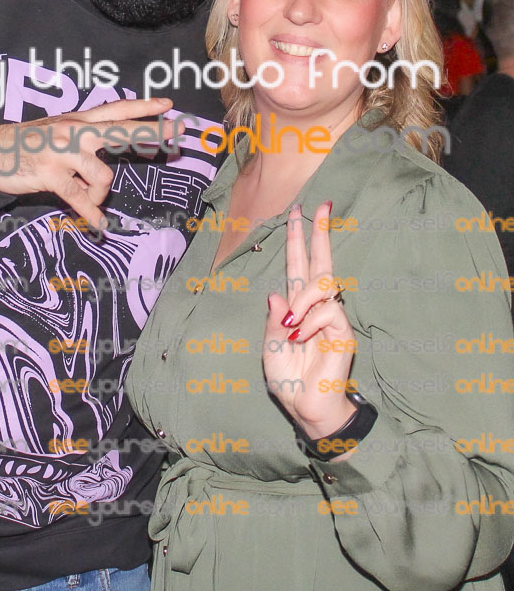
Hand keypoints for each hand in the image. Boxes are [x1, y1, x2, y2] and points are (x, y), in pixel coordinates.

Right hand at [0, 97, 179, 228]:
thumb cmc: (27, 143)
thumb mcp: (57, 130)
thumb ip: (84, 135)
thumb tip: (111, 147)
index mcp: (79, 121)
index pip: (117, 110)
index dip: (144, 107)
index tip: (169, 104)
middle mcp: (75, 132)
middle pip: (122, 131)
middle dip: (152, 132)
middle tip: (178, 133)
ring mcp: (63, 152)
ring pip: (103, 177)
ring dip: (100, 195)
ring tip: (89, 201)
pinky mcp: (51, 174)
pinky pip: (79, 198)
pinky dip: (91, 213)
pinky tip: (99, 224)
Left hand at [263, 202, 356, 440]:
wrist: (306, 408)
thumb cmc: (289, 380)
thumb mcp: (270, 348)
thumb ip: (272, 320)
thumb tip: (276, 291)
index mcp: (297, 307)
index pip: (299, 266)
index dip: (299, 240)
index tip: (300, 212)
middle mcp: (316, 307)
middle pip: (320, 262)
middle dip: (319, 232)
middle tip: (321, 204)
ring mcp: (332, 317)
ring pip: (321, 284)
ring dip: (302, 298)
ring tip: (292, 324)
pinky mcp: (343, 331)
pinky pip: (327, 310)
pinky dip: (310, 320)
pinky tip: (301, 336)